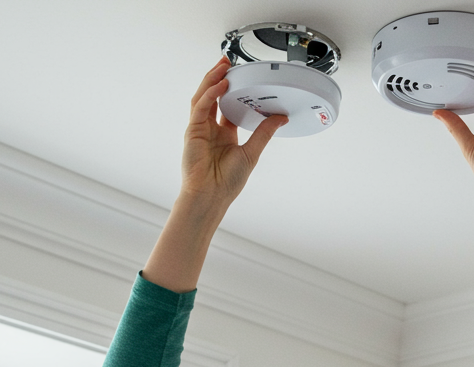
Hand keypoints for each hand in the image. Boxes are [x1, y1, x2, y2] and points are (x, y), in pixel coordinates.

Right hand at [179, 57, 288, 207]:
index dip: (232, 90)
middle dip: (218, 77)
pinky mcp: (192, 131)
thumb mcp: (252, 152)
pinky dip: (210, 94)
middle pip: (212, 96)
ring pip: (203, 96)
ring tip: (223, 66)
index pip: (226, 105)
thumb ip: (264, 132)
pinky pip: (201, 107)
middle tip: (228, 62)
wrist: (211, 196)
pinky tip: (221, 84)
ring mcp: (199, 129)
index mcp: (224, 134)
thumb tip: (281, 118)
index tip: (241, 76)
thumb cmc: (226, 182)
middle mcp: (210, 129)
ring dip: (212, 79)